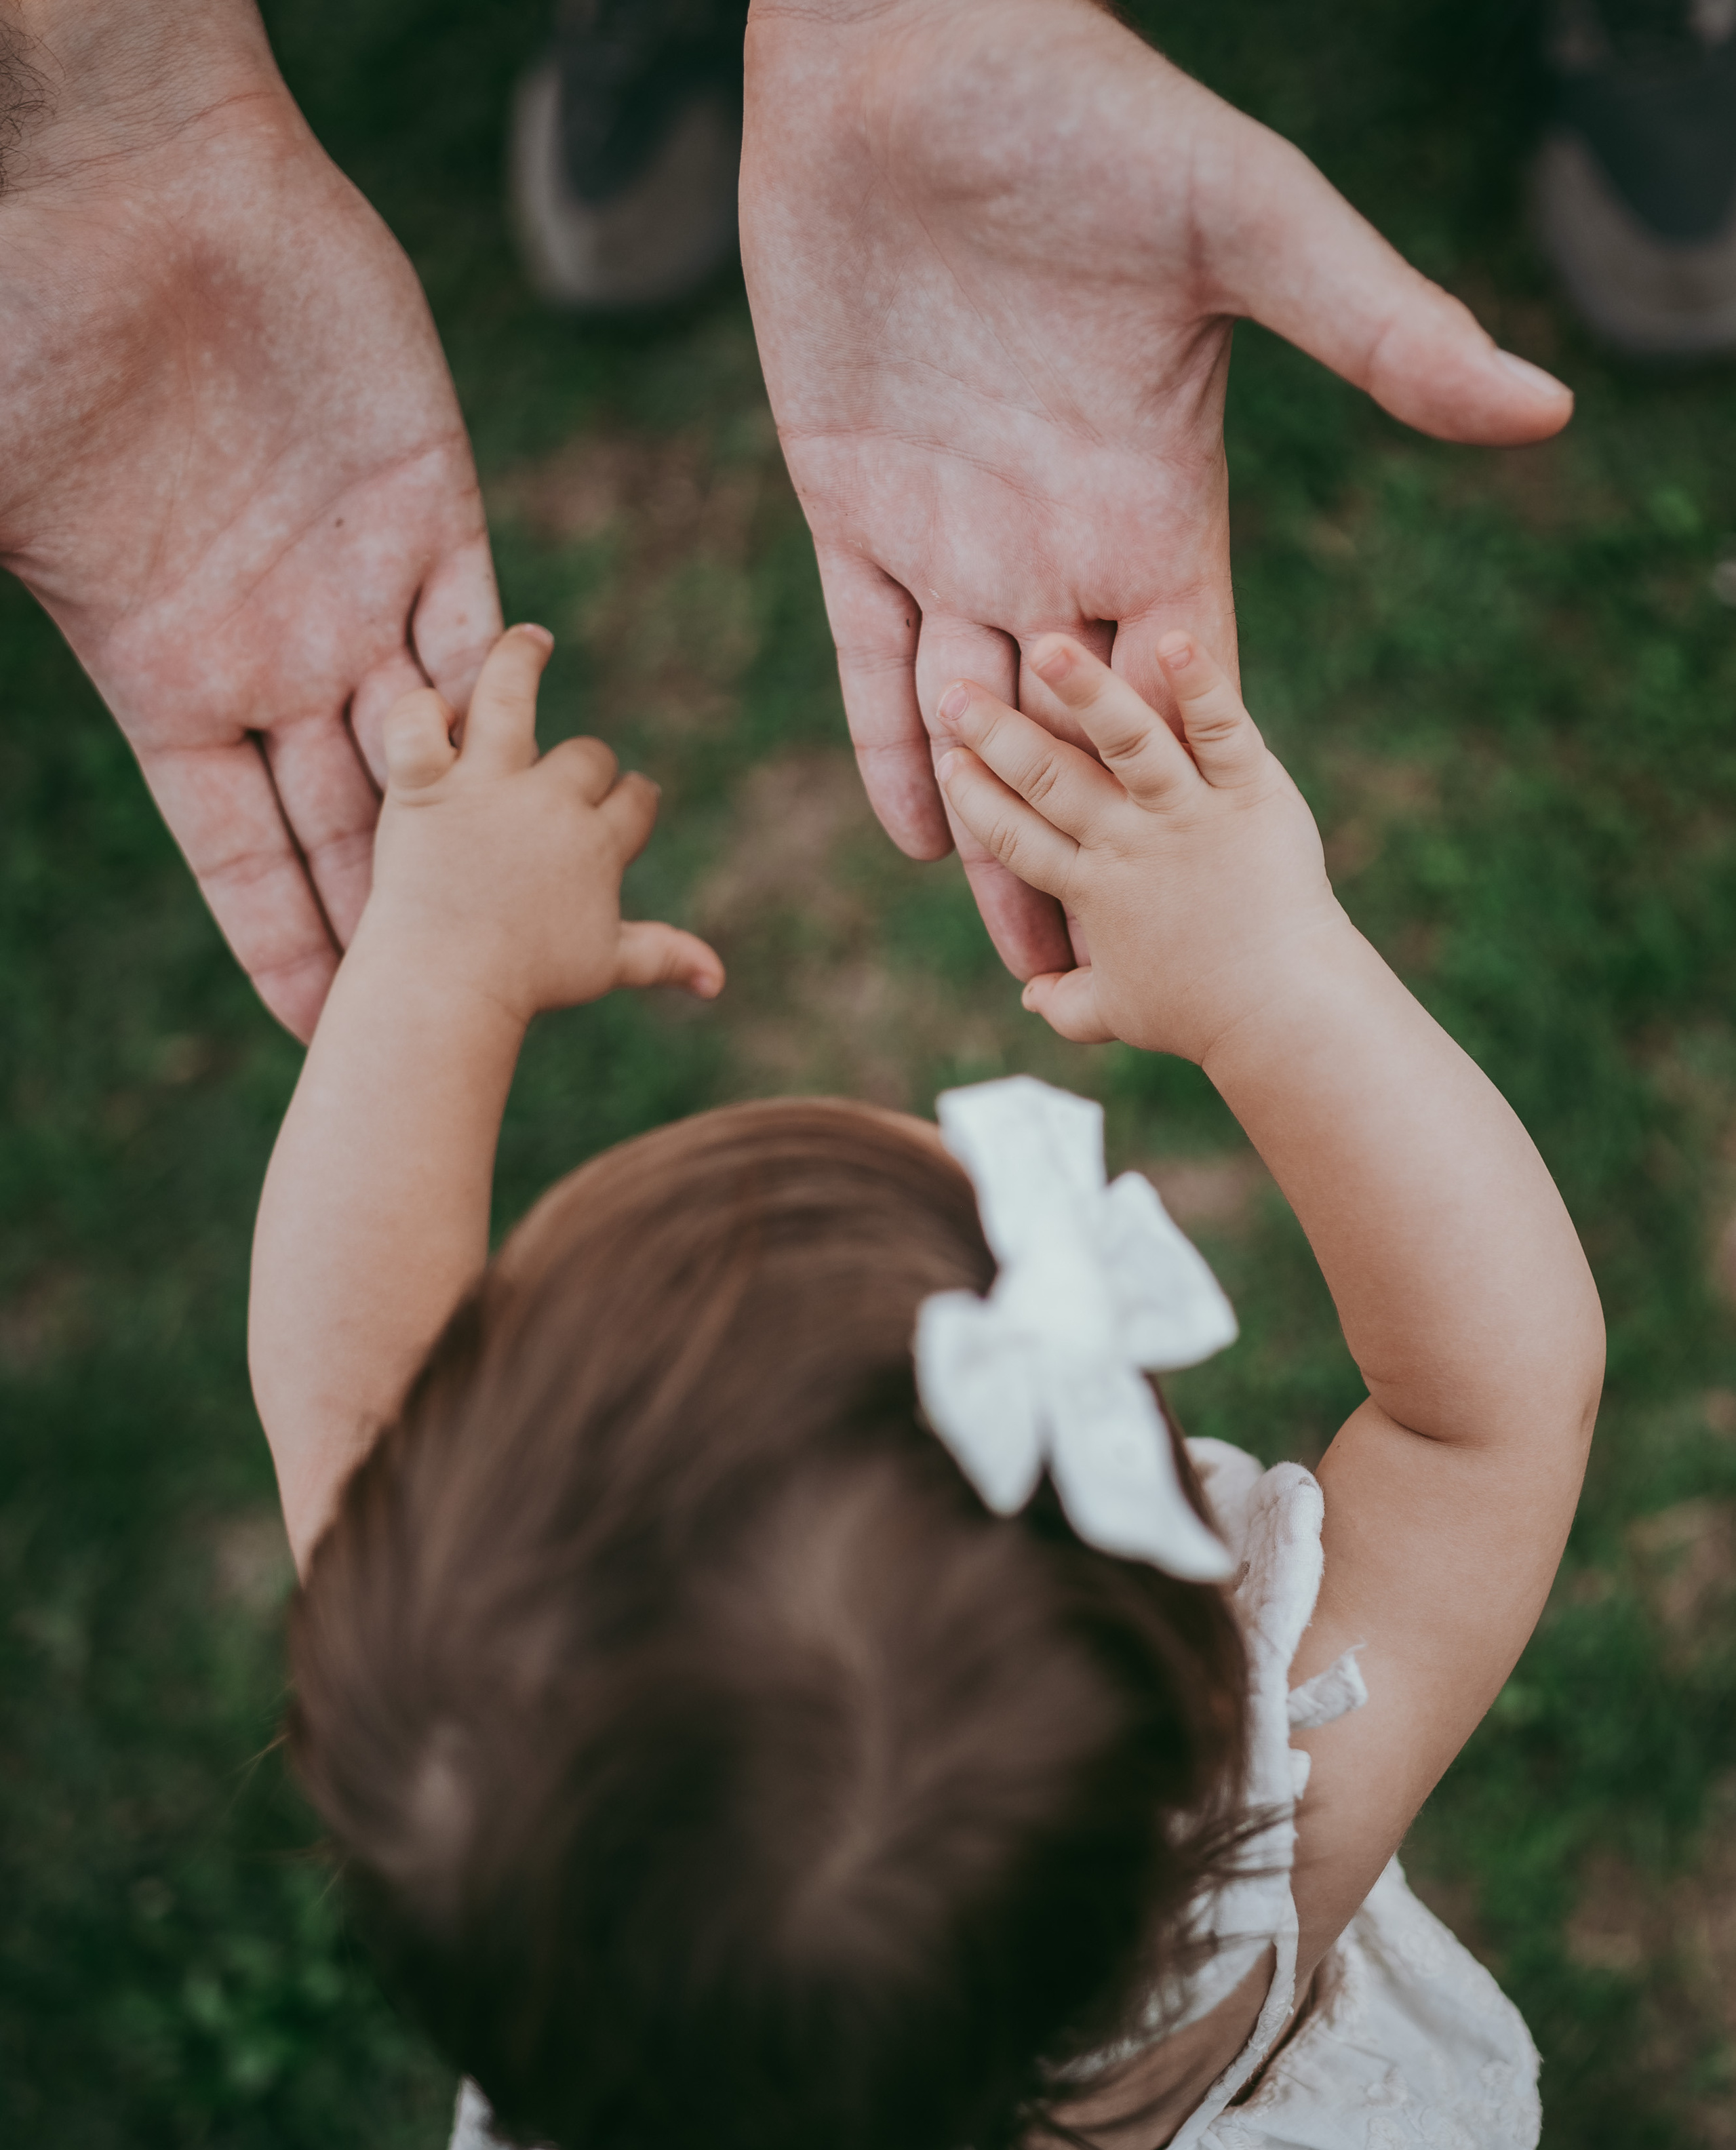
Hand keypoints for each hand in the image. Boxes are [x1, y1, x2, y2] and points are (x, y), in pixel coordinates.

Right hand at [0, 3, 500, 1039]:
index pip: (234, 845)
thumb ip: (5, 590)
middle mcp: (274, 649)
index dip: (277, 941)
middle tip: (433, 1030)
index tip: (317, 1036)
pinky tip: (555, 781)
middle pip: (346, 829)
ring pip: (431, 752)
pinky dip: (519, 700)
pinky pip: (488, 628)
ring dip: (470, 842)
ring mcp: (355, 581)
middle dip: (384, 930)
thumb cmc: (32, 322)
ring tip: (526, 938)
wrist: (130, 178)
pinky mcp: (432, 500)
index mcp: (169, 671)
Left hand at [370, 625, 722, 1026]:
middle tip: (563, 781)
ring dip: (519, 658)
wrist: (449, 989)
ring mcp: (483, 788)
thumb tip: (718, 981)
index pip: (635, 799)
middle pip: (585, 756)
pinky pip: (416, 721)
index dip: (633, 799)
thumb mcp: (603, 966)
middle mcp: (548, 802)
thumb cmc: (527, 984)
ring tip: (530, 640)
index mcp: (598, 844)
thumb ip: (663, 956)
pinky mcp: (422, 786)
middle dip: (583, 766)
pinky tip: (435, 716)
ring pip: (506, 693)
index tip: (628, 801)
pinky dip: (421, 710)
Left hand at [742, 0, 1570, 978]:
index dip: (1193, 787)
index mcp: (1157, 496)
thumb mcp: (1246, 222)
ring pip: (975, 720)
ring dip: (994, 830)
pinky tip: (911, 835)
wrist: (907, 51)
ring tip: (1016, 950)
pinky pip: (866, 651)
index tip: (1219, 899)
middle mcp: (1058, 536)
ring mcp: (953, 527)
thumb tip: (1541, 403)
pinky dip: (887, 741)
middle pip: (1080, 736)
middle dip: (1094, 850)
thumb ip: (1375, 327)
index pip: (1183, 674)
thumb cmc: (1084, 109)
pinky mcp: (852, 503)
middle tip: (1109, 973)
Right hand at [935, 631, 1339, 1062]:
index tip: (944, 762)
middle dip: (996, 735)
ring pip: (1128, 742)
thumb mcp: (1122, 1013)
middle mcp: (1130, 844)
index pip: (1016, 839)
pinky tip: (1171, 638)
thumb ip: (1069, 1001)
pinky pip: (1221, 729)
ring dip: (1085, 693)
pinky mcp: (1250, 790)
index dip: (976, 801)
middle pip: (1051, 781)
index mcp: (1092, 889)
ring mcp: (1189, 812)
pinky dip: (1200, 683)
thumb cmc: (1203, 1016)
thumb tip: (1032, 997)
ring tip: (1047, 646)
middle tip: (951, 694)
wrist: (1288, 1014)